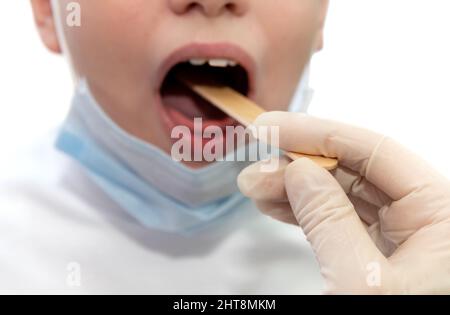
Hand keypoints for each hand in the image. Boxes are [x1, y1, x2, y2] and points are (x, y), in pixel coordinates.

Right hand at [238, 112, 449, 293]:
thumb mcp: (362, 283)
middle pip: (354, 171)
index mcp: (442, 214)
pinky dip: (305, 212)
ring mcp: (403, 238)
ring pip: (343, 195)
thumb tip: (299, 172)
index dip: (316, 134)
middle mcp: (427, 219)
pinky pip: (340, 221)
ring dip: (295, 188)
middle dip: (298, 165)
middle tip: (253, 168)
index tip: (270, 128)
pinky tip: (277, 206)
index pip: (373, 151)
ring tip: (255, 188)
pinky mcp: (381, 257)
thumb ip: (329, 221)